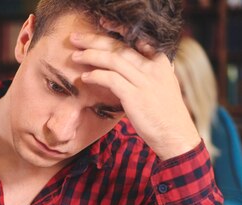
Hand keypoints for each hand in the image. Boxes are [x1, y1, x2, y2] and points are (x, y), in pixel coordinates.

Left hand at [70, 27, 200, 159]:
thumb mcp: (163, 85)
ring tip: (75, 57)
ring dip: (90, 56)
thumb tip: (130, 65)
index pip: (136, 39)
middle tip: (76, 38)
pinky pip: (111, 79)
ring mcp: (144, 80)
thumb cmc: (165, 114)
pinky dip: (96, 76)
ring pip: (113, 59)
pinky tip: (85, 78)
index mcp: (160, 62)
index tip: (101, 24)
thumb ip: (150, 72)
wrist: (175, 134)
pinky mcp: (134, 95)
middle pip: (119, 47)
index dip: (117, 30)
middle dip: (94, 40)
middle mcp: (152, 67)